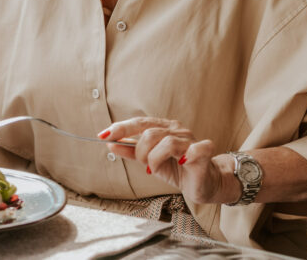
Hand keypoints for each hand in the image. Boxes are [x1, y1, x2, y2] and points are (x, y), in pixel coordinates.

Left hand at [99, 117, 227, 205]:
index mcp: (163, 127)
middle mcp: (177, 129)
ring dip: (155, 159)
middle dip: (140, 151)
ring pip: (166, 142)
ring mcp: (191, 139)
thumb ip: (131, 152)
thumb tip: (109, 143)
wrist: (203, 183)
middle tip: (144, 165)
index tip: (102, 136)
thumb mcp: (149, 161)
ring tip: (156, 169)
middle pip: (150, 132)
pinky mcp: (204, 151)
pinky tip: (181, 162)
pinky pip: (195, 148)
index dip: (121, 128)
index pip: (139, 123)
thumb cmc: (177, 169)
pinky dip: (186, 154)